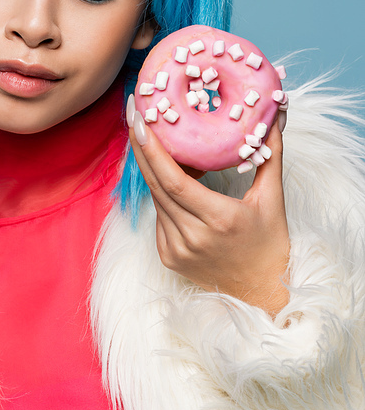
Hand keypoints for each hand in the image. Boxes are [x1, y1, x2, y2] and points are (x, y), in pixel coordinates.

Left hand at [127, 95, 289, 315]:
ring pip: (156, 199)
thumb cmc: (271, 244)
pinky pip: (159, 216)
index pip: (174, 181)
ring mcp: (177, 250)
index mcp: (219, 220)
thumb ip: (271, 154)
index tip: (141, 122)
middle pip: (156, 185)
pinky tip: (168, 174)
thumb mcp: (273, 198)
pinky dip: (162, 193)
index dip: (153, 151)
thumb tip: (274, 115)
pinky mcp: (168, 257)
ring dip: (153, 169)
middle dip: (142, 149)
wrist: (262, 293)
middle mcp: (192, 237)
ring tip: (154, 138)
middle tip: (136, 116)